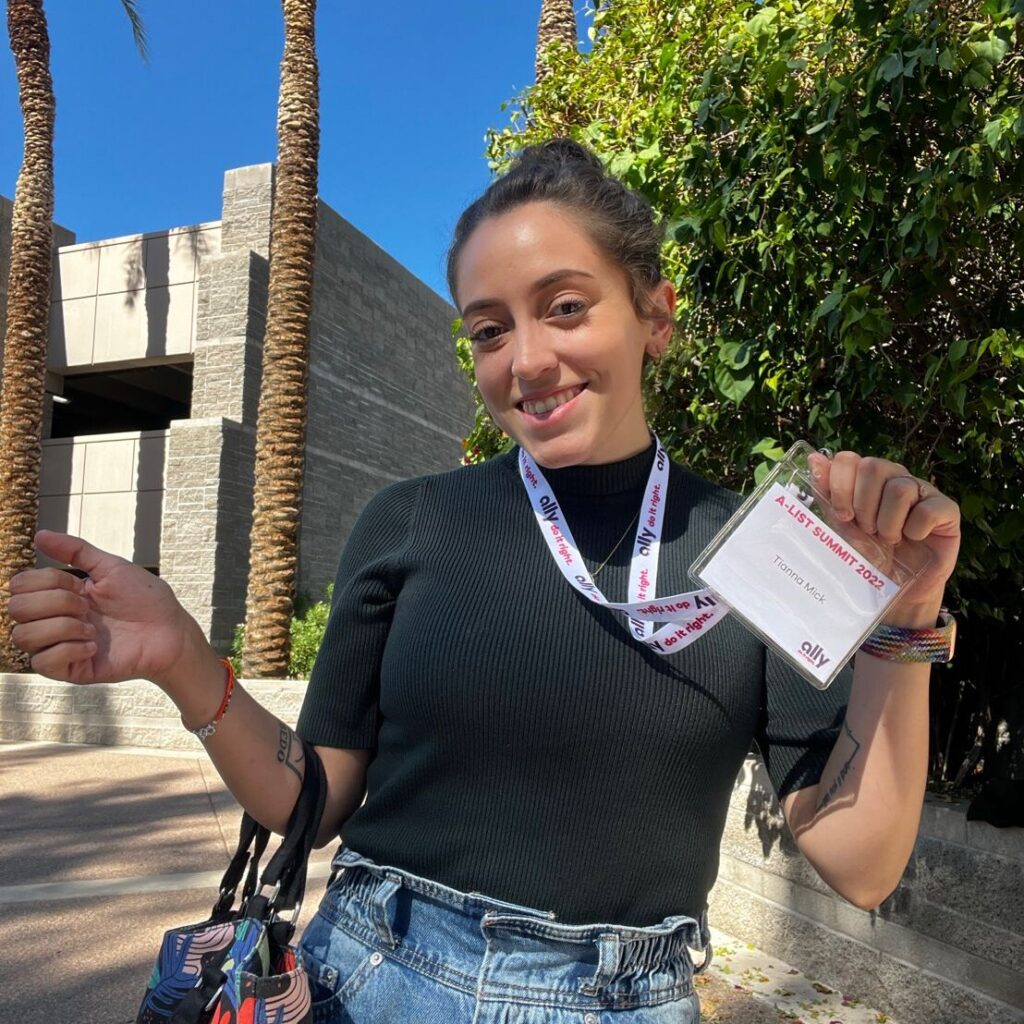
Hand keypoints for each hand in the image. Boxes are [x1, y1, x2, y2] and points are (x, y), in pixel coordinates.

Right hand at [8, 529, 211, 689]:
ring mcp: (60, 646)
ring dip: (62, 627)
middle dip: (56, 601)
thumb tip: (40, 534)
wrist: (170, 630)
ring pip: (23, 637)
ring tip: (93, 629)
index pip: (19, 585)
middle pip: (15, 609)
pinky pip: (43, 662)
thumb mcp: (111, 568)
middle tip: (89, 607)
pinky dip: (69, 649)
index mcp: (59, 595)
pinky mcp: (70, 670)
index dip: (48, 581)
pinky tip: (94, 646)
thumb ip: (76, 551)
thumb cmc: (145, 599)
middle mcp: (53, 620)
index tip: (81, 584)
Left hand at [807, 451, 960, 621]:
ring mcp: (923, 490)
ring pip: (899, 489)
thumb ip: (827, 493)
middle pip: (874, 466)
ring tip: (889, 539)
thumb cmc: (868, 554)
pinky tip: (913, 539)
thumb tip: (814, 457)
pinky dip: (914, 530)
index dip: (840, 486)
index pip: (849, 459)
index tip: (843, 515)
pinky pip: (927, 509)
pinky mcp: (947, 509)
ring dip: (887, 522)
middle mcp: (896, 477)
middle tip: (868, 530)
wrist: (895, 588)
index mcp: (868, 478)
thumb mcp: (841, 524)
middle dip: (863, 505)